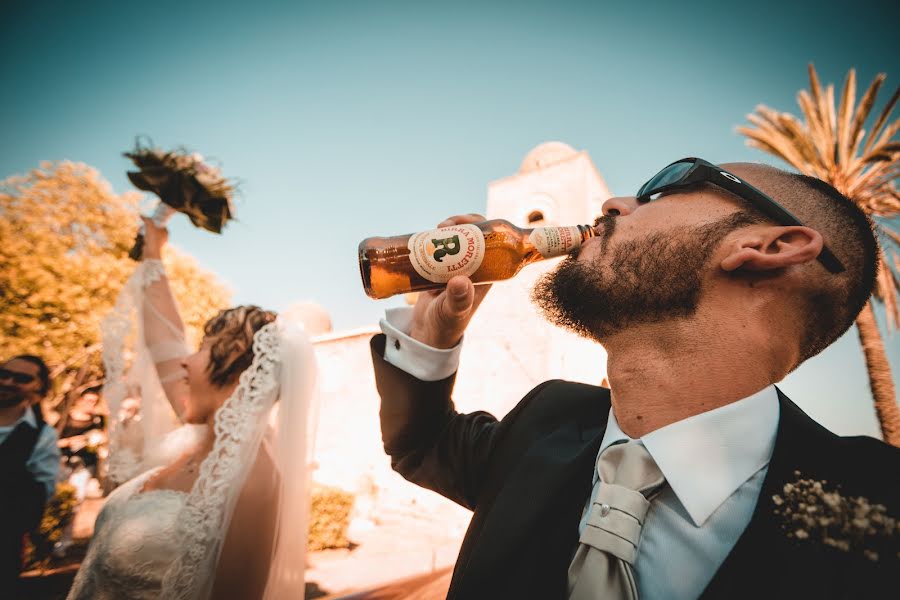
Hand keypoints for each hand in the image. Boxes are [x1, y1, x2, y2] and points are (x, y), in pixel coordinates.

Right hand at [141, 215, 168, 259]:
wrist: (151, 254)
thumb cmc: (153, 240)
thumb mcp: (150, 227)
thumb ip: (147, 220)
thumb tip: (141, 215)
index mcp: (165, 232)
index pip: (159, 223)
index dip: (152, 221)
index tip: (146, 221)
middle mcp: (163, 237)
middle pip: (153, 228)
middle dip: (145, 227)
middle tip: (141, 227)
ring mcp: (157, 242)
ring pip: (149, 234)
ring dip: (143, 232)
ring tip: (139, 232)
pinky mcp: (152, 246)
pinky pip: (146, 239)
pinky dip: (142, 238)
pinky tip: (138, 238)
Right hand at [408, 214, 491, 348]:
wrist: (428, 334)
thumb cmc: (446, 325)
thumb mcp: (453, 311)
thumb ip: (459, 299)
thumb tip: (461, 281)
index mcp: (485, 274)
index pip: (490, 241)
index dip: (479, 226)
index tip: (463, 223)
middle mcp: (473, 267)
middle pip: (471, 235)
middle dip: (458, 224)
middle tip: (443, 226)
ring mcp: (455, 266)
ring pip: (453, 239)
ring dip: (443, 231)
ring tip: (431, 232)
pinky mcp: (438, 269)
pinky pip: (437, 247)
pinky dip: (430, 240)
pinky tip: (421, 238)